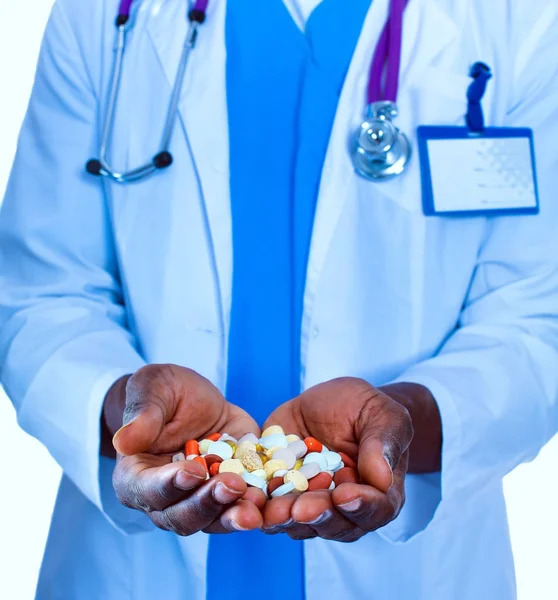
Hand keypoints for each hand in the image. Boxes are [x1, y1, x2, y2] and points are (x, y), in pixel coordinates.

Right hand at [109, 364, 265, 534]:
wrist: (194, 398)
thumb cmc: (164, 391)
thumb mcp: (152, 388)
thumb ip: (143, 412)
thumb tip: (124, 440)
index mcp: (136, 475)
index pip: (149, 490)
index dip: (171, 484)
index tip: (194, 470)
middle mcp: (165, 498)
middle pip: (182, 515)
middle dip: (208, 503)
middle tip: (232, 485)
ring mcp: (199, 498)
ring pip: (212, 520)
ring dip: (233, 515)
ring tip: (255, 506)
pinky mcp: (229, 493)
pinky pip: (240, 507)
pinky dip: (255, 507)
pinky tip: (270, 499)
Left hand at [261, 378, 413, 541]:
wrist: (330, 401)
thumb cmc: (364, 408)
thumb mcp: (382, 415)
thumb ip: (383, 443)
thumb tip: (381, 477)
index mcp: (379, 492)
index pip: (376, 509)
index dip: (361, 506)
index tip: (344, 495)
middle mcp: (345, 506)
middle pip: (335, 522)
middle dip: (318, 515)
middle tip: (302, 507)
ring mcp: (312, 502)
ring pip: (301, 522)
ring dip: (287, 518)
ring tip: (275, 509)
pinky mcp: (282, 490)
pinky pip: (270, 505)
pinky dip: (261, 505)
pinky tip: (253, 497)